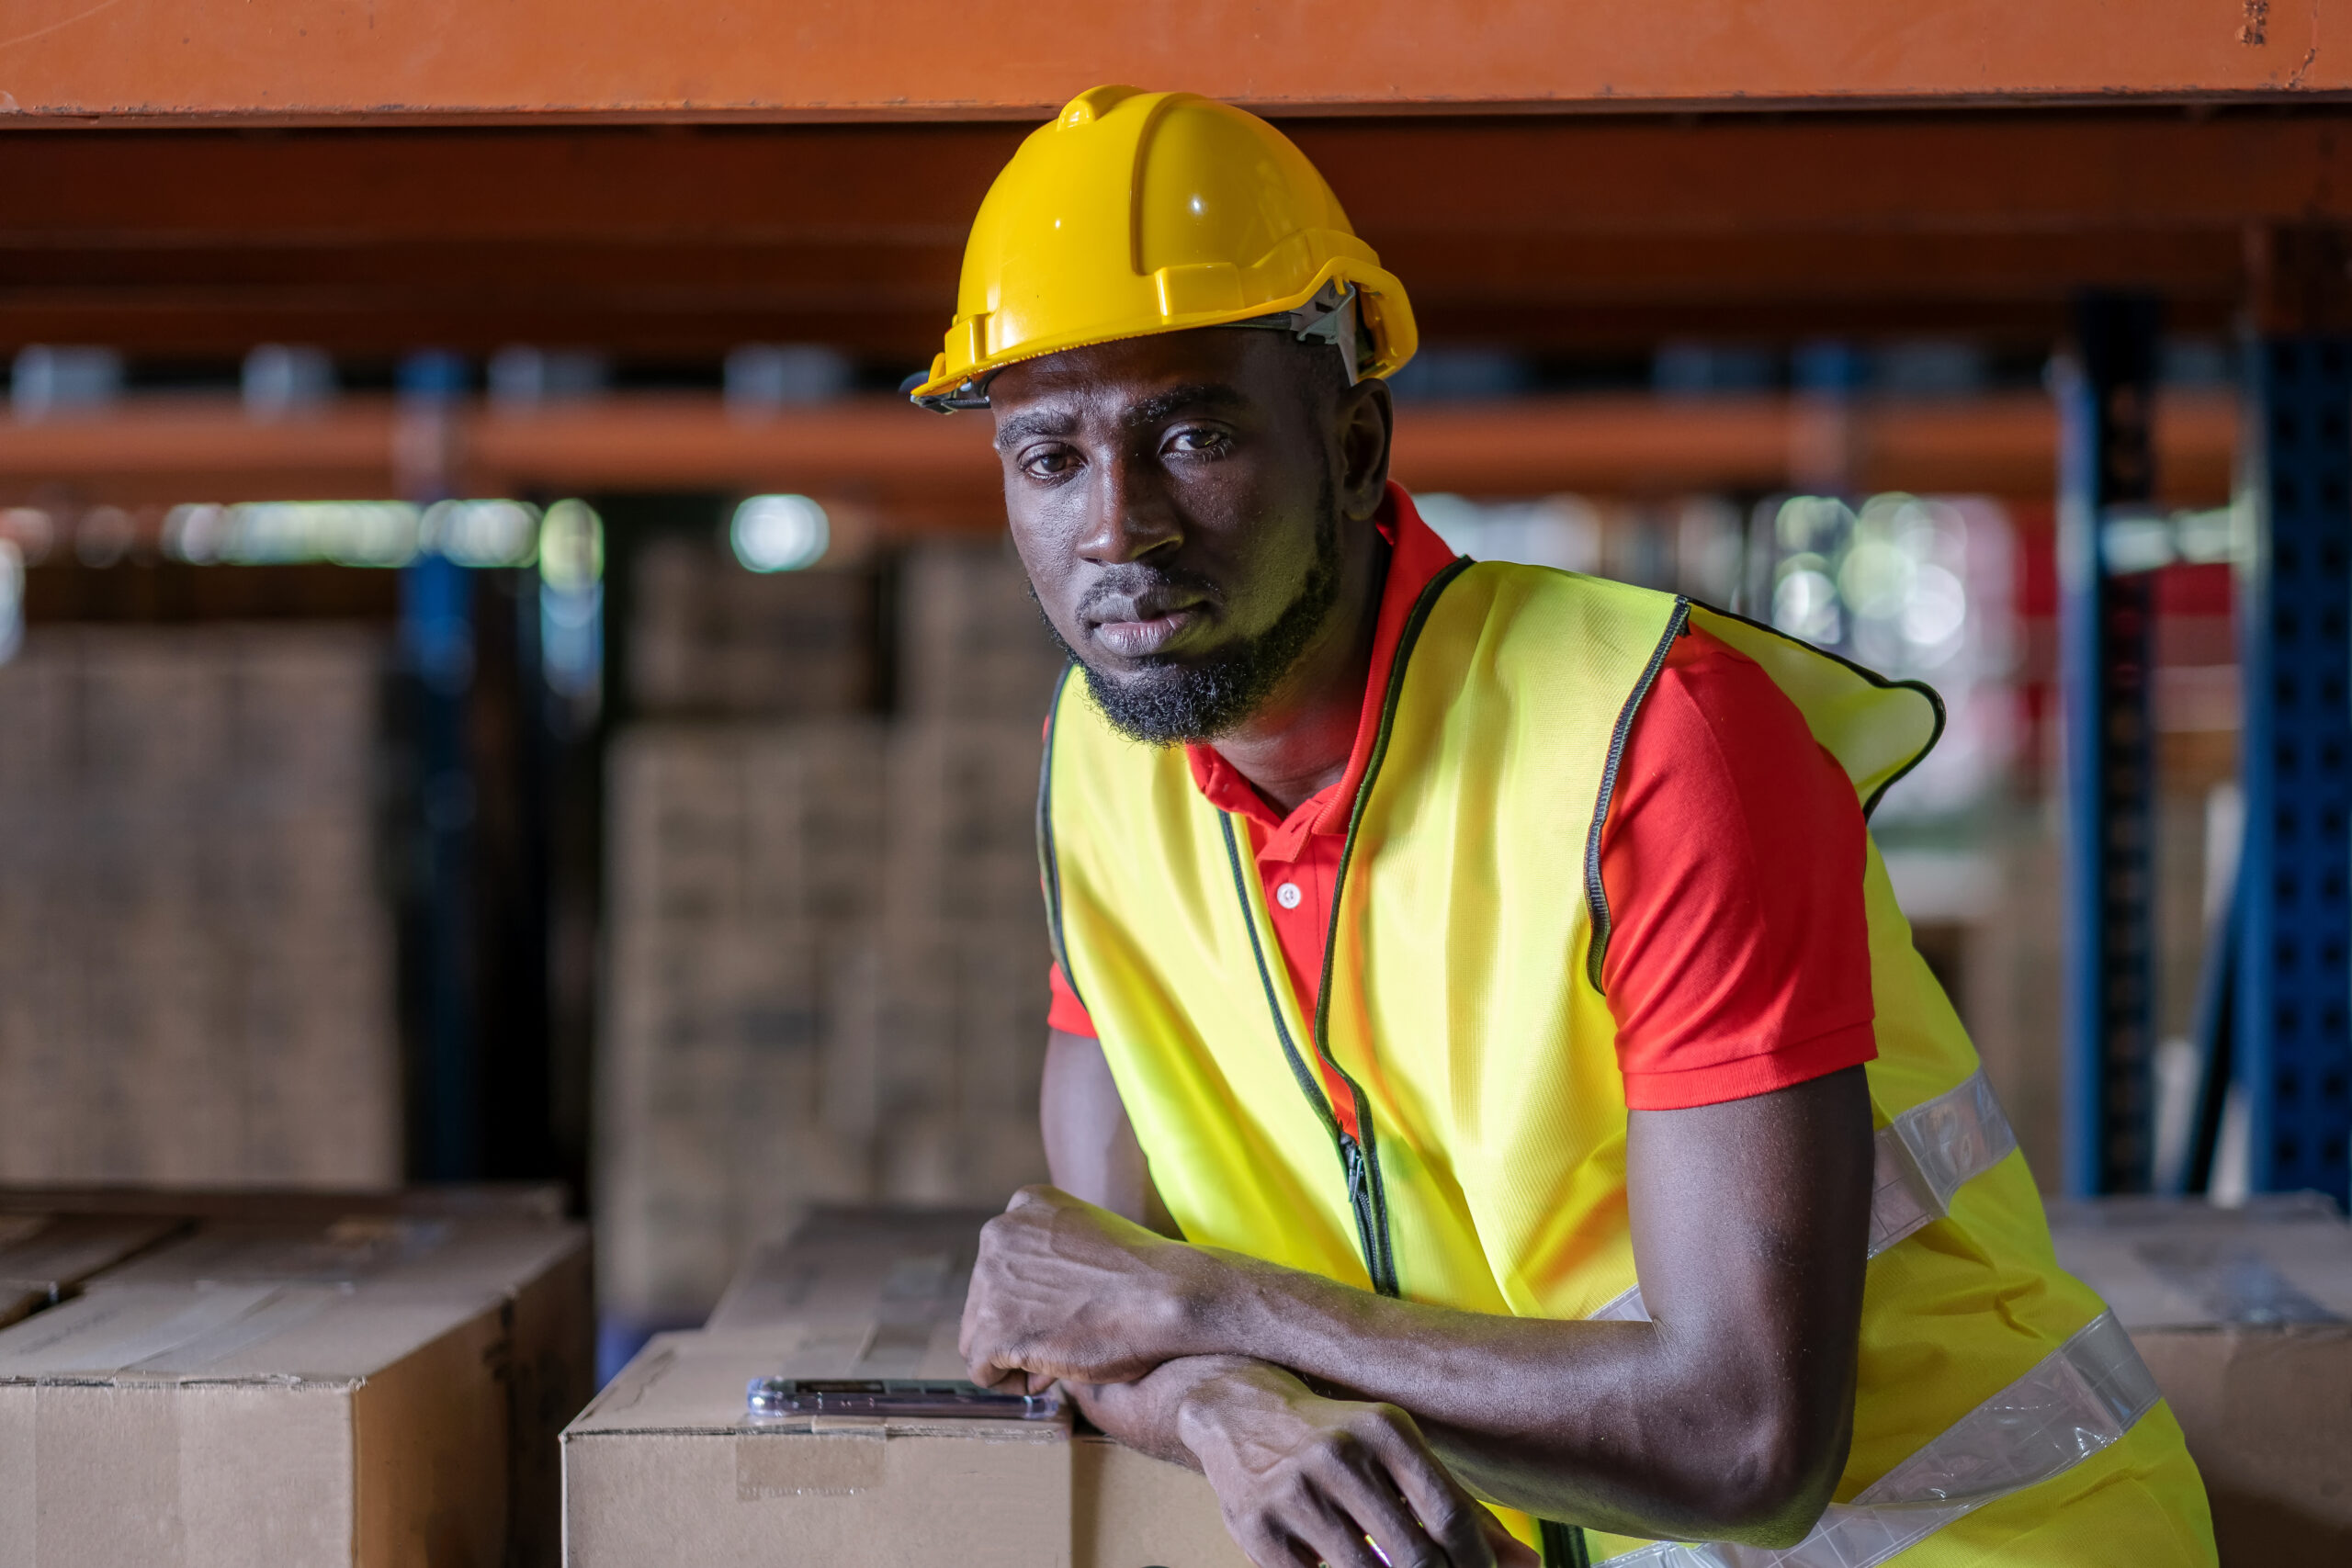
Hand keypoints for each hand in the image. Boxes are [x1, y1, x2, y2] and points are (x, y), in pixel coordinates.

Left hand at [961, 1184, 1233, 1390]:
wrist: (1167, 1295)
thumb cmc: (1145, 1277)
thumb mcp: (1087, 1240)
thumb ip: (1050, 1261)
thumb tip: (1026, 1314)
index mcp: (1024, 1205)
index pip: (1003, 1266)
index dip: (1031, 1300)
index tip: (1068, 1311)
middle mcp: (999, 1233)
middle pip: (983, 1302)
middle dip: (1019, 1330)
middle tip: (1066, 1341)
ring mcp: (991, 1280)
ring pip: (976, 1337)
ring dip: (1014, 1357)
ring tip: (1061, 1357)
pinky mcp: (994, 1329)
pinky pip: (981, 1370)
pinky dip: (1010, 1382)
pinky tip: (1050, 1373)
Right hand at [1176, 1360, 1538, 1567]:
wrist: (1238, 1409)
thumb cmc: (1336, 1437)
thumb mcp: (1396, 1451)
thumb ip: (1458, 1505)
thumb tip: (1528, 1564)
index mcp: (1384, 1429)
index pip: (1449, 1514)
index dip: (1478, 1563)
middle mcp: (1339, 1454)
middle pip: (1414, 1554)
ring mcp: (1295, 1492)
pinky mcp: (1258, 1530)